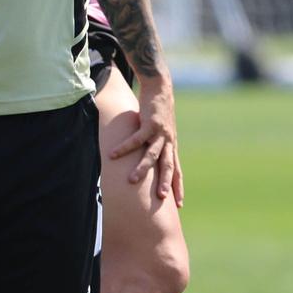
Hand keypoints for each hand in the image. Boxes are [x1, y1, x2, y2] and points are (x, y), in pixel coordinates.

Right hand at [106, 73, 182, 204]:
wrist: (160, 88)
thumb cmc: (158, 113)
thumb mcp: (161, 132)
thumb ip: (158, 146)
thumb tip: (149, 162)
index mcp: (171, 146)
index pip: (177, 170)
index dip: (178, 186)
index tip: (179, 204)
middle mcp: (168, 142)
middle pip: (168, 165)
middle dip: (165, 181)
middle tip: (162, 197)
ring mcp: (160, 133)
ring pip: (151, 154)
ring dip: (142, 168)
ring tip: (132, 180)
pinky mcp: (149, 124)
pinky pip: (135, 139)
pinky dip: (124, 147)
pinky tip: (112, 154)